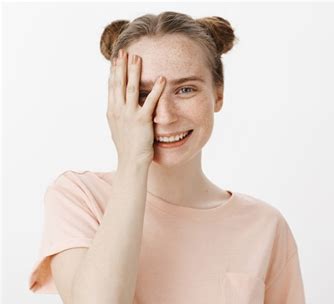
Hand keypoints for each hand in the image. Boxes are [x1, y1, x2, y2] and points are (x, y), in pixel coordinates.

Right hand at [106, 49, 165, 166]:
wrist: (131, 163)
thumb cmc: (128, 148)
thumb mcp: (119, 128)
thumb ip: (119, 115)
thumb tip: (118, 107)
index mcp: (112, 111)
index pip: (111, 87)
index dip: (113, 72)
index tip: (115, 59)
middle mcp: (118, 111)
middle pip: (118, 83)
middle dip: (121, 66)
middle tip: (123, 51)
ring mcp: (129, 115)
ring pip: (131, 88)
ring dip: (134, 72)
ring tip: (138, 58)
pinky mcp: (142, 121)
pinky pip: (151, 101)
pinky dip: (156, 89)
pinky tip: (162, 78)